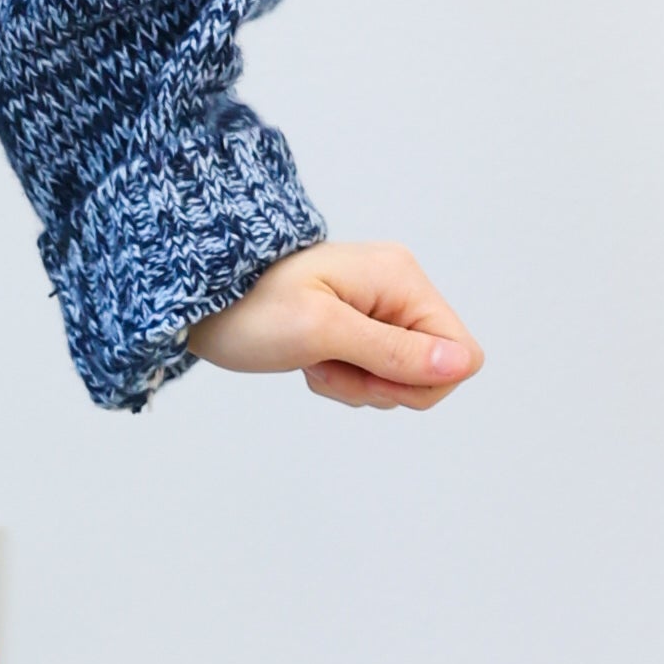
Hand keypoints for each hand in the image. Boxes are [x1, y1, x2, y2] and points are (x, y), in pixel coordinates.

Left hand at [186, 239, 481, 411]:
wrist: (200, 299)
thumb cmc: (250, 306)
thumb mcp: (321, 332)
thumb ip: (394, 351)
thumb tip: (462, 365)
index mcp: (401, 278)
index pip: (461, 354)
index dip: (417, 380)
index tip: (364, 368)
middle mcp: (398, 289)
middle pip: (432, 371)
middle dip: (381, 384)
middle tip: (330, 363)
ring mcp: (380, 308)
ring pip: (401, 379)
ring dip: (356, 383)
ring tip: (313, 358)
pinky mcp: (359, 326)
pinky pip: (374, 373)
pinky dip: (343, 379)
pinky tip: (310, 360)